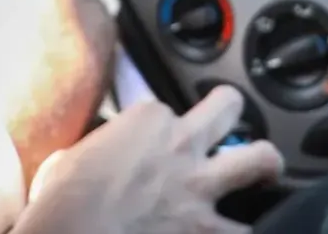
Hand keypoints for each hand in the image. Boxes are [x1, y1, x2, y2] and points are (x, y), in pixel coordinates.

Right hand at [14, 89, 283, 233]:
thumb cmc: (63, 203)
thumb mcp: (69, 159)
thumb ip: (98, 150)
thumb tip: (97, 160)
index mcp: (145, 121)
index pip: (164, 106)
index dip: (159, 125)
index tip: (151, 139)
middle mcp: (181, 146)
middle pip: (227, 107)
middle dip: (231, 110)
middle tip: (230, 122)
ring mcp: (202, 190)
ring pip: (260, 161)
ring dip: (263, 169)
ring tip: (263, 176)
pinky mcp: (211, 233)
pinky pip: (247, 229)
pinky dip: (243, 226)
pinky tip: (242, 226)